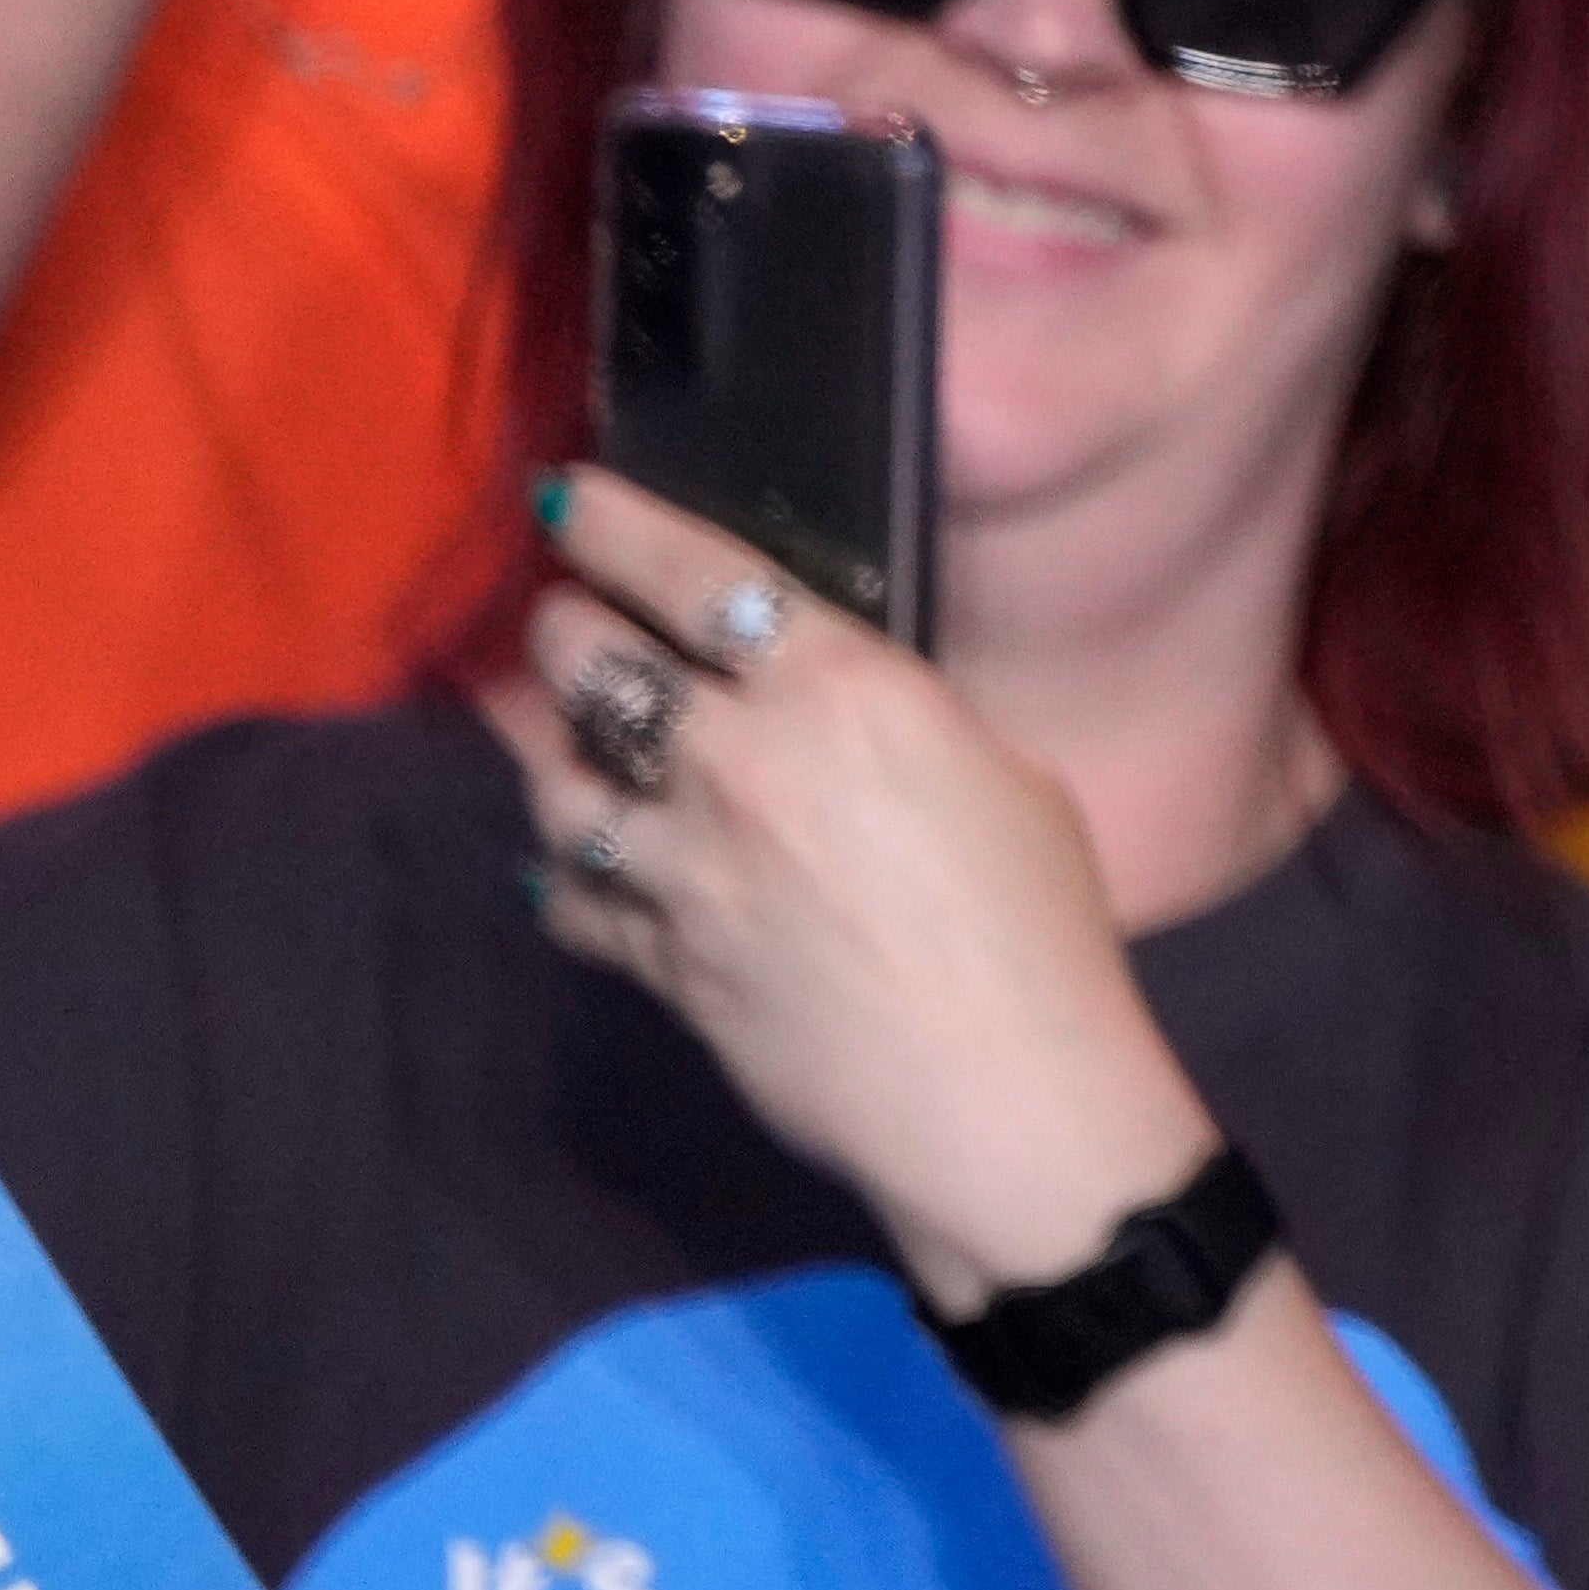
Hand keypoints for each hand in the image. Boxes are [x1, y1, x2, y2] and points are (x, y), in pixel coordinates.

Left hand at [495, 465, 1230, 1315]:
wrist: (999, 1091)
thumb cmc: (1042, 925)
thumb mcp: (1001, 777)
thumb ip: (895, 730)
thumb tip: (837, 724)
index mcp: (840, 690)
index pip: (695, 576)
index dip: (617, 526)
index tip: (567, 498)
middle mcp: (737, 761)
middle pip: (593, 666)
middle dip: (566, 632)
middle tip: (567, 626)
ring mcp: (682, 866)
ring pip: (555, 782)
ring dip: (547, 750)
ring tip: (553, 737)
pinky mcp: (658, 959)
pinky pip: (571, 900)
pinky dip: (563, 880)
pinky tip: (571, 873)